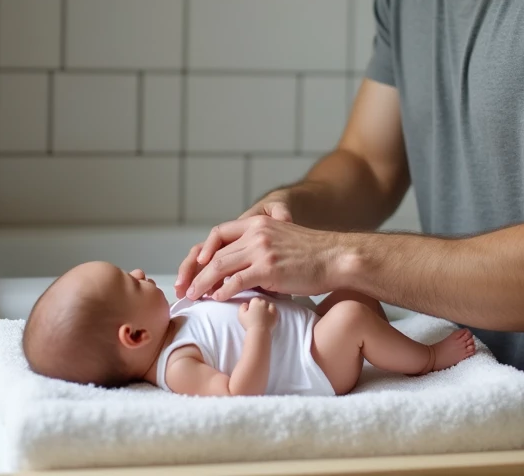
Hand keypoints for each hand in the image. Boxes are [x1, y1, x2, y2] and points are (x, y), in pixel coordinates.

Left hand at [182, 214, 345, 301]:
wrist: (337, 258)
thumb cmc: (313, 257)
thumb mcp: (282, 242)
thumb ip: (261, 249)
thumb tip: (243, 272)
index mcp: (259, 224)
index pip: (220, 233)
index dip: (205, 249)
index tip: (196, 265)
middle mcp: (257, 233)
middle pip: (216, 252)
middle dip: (197, 271)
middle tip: (186, 287)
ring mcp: (261, 250)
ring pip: (220, 266)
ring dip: (203, 284)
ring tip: (193, 296)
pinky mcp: (268, 268)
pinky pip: (236, 281)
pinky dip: (222, 291)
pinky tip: (216, 300)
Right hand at [237, 296, 277, 330]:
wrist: (259, 332)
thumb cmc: (249, 323)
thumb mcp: (240, 314)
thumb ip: (242, 307)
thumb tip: (246, 304)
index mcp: (255, 302)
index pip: (254, 300)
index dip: (252, 305)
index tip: (251, 310)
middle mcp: (264, 303)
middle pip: (262, 301)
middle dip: (260, 305)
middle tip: (257, 313)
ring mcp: (271, 309)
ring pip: (270, 304)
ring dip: (268, 307)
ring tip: (265, 313)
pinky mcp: (276, 315)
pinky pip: (276, 310)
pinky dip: (273, 311)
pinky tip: (270, 315)